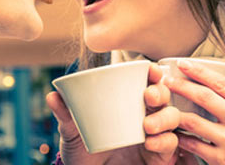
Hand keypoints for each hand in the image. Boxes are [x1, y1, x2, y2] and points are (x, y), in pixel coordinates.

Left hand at [46, 63, 180, 164]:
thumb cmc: (84, 149)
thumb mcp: (72, 131)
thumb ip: (65, 114)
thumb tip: (52, 95)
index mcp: (128, 102)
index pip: (146, 82)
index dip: (152, 73)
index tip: (150, 69)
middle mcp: (145, 115)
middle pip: (164, 96)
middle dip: (160, 92)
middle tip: (149, 96)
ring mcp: (154, 135)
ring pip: (172, 117)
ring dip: (165, 117)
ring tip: (147, 126)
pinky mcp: (158, 156)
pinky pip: (171, 144)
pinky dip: (165, 142)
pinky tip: (150, 143)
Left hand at [164, 60, 224, 164]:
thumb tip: (212, 81)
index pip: (221, 83)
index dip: (199, 72)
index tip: (183, 64)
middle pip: (205, 97)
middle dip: (182, 86)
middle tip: (167, 81)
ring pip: (194, 121)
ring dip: (175, 113)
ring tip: (164, 107)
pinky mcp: (221, 160)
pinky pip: (193, 144)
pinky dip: (181, 136)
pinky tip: (173, 131)